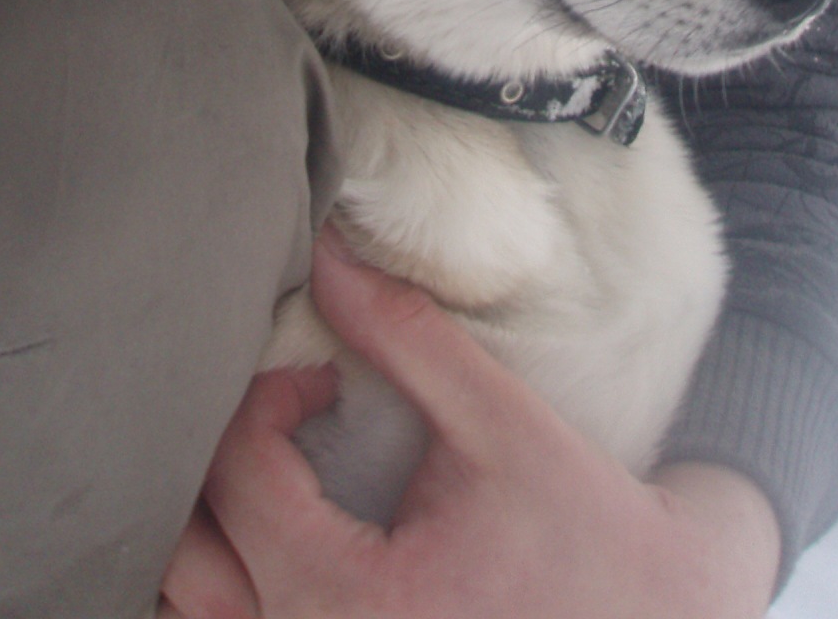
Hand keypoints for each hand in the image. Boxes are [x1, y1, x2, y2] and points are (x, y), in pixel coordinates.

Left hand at [158, 227, 781, 618]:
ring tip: (259, 474)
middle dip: (212, 468)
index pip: (239, 481)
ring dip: (206, 534)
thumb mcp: (499, 421)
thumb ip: (406, 337)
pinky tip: (270, 536)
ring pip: (192, 610)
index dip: (265, 401)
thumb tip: (327, 255)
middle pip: (185, 561)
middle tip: (274, 420)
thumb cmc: (583, 526)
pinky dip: (233, 581)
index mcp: (348, 598)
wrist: (652, 612)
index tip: (323, 376)